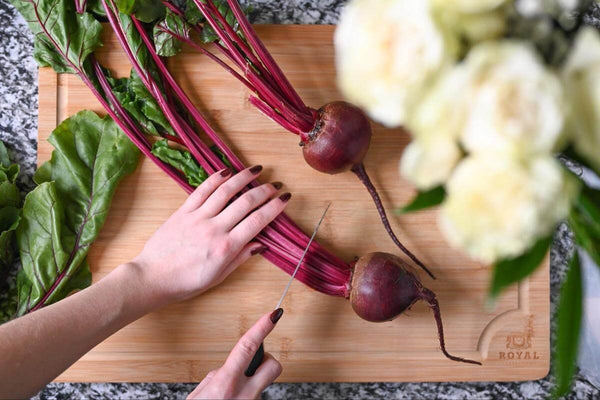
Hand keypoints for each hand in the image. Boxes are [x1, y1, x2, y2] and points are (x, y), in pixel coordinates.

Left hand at [133, 165, 288, 303]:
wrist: (152, 277)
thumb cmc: (186, 282)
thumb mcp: (218, 276)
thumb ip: (240, 258)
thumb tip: (260, 244)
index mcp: (226, 247)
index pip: (257, 221)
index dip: (274, 207)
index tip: (285, 198)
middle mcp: (214, 229)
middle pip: (245, 202)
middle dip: (264, 191)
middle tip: (275, 185)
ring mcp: (197, 217)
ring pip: (225, 191)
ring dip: (243, 177)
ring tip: (256, 170)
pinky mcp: (183, 211)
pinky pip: (202, 190)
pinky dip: (216, 178)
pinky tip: (227, 171)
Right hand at [187, 310, 283, 399]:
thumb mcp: (198, 396)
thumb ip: (214, 379)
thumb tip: (226, 370)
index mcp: (226, 385)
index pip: (247, 348)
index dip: (262, 328)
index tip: (274, 314)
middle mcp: (244, 396)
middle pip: (273, 366)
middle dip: (267, 360)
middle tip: (253, 365)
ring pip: (261, 385)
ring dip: (249, 386)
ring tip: (229, 397)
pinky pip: (254, 398)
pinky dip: (244, 398)